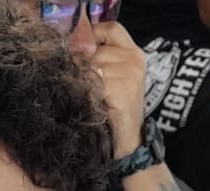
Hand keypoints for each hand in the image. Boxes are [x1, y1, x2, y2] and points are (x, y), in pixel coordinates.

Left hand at [90, 22, 146, 156]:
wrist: (129, 142)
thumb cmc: (117, 111)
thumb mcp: (112, 79)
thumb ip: (100, 59)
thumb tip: (76, 47)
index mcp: (133, 53)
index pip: (111, 29)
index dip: (93, 35)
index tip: (83, 52)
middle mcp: (134, 60)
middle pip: (96, 50)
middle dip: (85, 68)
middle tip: (88, 89)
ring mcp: (130, 75)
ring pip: (93, 67)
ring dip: (86, 84)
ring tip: (93, 99)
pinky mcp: (123, 91)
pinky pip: (94, 83)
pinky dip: (89, 95)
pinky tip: (94, 105)